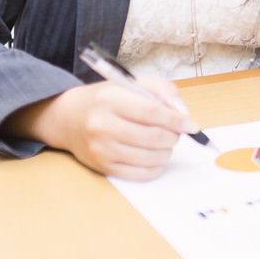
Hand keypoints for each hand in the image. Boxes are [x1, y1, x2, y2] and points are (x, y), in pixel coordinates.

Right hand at [8, 79, 196, 179]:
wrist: (69, 118)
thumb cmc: (107, 99)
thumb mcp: (133, 84)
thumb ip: (163, 92)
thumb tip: (184, 116)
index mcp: (111, 99)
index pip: (151, 112)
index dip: (176, 120)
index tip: (190, 125)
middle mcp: (103, 125)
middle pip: (152, 137)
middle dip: (173, 137)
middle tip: (176, 133)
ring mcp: (101, 148)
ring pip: (149, 157)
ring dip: (166, 152)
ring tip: (165, 143)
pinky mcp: (102, 167)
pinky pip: (139, 174)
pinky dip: (155, 167)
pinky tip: (156, 157)